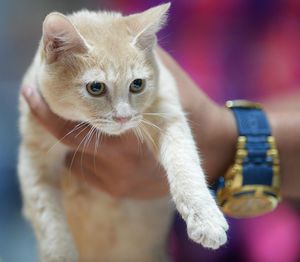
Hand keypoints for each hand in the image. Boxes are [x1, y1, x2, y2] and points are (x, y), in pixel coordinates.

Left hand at [21, 48, 235, 198]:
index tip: (31, 91)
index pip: (73, 127)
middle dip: (59, 117)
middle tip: (50, 97)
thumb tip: (108, 43)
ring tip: (94, 115)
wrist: (214, 150)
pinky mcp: (120, 190)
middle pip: (71, 141)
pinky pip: (89, 170)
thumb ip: (136, 63)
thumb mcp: (165, 80)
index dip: (48, 112)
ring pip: (78, 156)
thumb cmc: (188, 107)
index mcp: (131, 134)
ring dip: (79, 133)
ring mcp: (120, 182)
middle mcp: (122, 164)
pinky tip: (107, 141)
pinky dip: (89, 153)